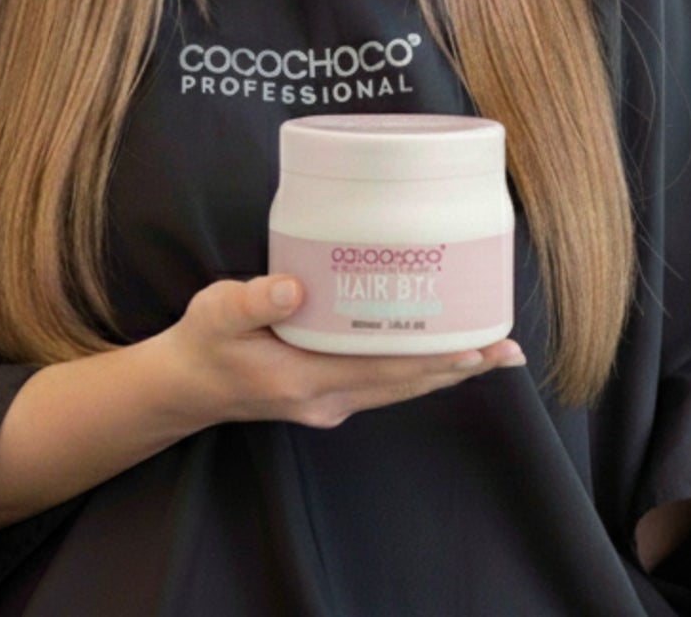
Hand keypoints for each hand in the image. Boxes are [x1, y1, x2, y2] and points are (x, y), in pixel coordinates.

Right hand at [153, 275, 524, 432]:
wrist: (184, 387)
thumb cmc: (203, 344)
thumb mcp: (217, 313)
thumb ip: (255, 299)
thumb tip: (296, 287)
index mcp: (306, 379)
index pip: (387, 370)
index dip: (436, 359)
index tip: (478, 348)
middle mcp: (327, 399)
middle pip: (406, 383)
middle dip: (458, 367)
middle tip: (506, 348)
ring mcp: (329, 402)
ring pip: (398, 387)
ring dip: (443, 371)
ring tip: (487, 352)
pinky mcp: (325, 394)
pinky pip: (382, 383)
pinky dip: (414, 369)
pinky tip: (432, 353)